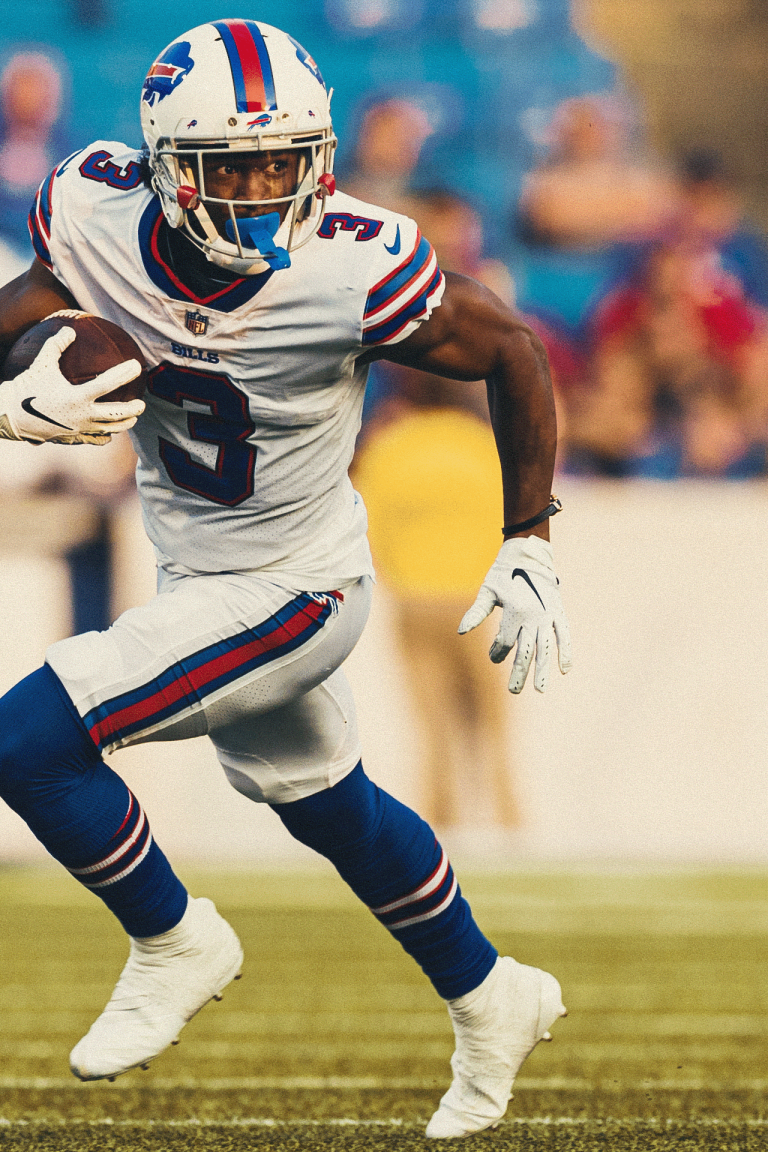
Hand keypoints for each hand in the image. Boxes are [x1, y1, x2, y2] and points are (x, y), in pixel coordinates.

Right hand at [0, 325, 144, 444]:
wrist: (10, 416)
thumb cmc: (26, 387)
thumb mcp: (41, 363)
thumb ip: (57, 345)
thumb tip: (70, 330)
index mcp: (77, 396)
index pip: (109, 384)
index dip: (124, 373)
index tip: (136, 365)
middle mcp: (82, 415)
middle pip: (117, 414)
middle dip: (133, 409)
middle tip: (142, 403)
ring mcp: (79, 430)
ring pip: (110, 430)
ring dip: (124, 424)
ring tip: (133, 418)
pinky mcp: (73, 438)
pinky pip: (96, 440)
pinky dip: (105, 436)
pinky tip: (110, 433)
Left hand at [459, 535, 571, 692]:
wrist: (527, 553)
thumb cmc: (503, 574)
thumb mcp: (487, 592)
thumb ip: (476, 612)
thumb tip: (460, 631)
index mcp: (514, 613)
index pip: (506, 643)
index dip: (498, 653)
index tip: (493, 656)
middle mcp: (533, 617)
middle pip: (525, 652)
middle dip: (519, 673)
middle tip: (514, 691)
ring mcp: (548, 616)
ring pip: (545, 649)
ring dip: (543, 670)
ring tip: (541, 689)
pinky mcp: (558, 612)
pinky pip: (564, 635)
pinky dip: (565, 652)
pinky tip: (564, 669)